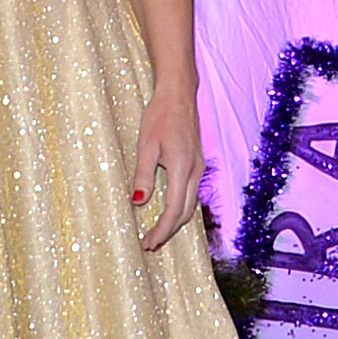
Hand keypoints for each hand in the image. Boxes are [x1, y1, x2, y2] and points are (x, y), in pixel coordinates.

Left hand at [133, 88, 203, 250]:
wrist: (179, 95)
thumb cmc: (160, 116)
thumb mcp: (146, 146)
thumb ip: (143, 175)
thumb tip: (138, 202)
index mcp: (183, 168)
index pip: (175, 210)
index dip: (162, 230)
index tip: (147, 243)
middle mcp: (195, 172)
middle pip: (186, 212)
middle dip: (169, 231)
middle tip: (149, 244)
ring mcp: (199, 168)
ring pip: (191, 204)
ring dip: (175, 221)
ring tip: (157, 233)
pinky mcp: (196, 163)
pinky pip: (191, 193)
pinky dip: (181, 208)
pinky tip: (168, 211)